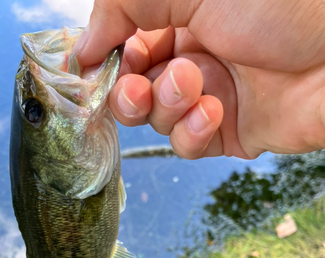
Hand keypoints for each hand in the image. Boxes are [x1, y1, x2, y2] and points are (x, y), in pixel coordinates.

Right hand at [75, 0, 324, 158]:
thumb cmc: (273, 1)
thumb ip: (121, 6)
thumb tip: (82, 46)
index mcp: (180, 18)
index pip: (124, 48)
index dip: (104, 61)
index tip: (89, 69)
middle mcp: (192, 57)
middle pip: (132, 91)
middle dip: (127, 93)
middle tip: (136, 85)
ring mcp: (210, 97)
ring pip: (157, 120)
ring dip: (165, 105)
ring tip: (193, 83)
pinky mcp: (229, 133)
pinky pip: (189, 145)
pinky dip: (192, 132)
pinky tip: (212, 111)